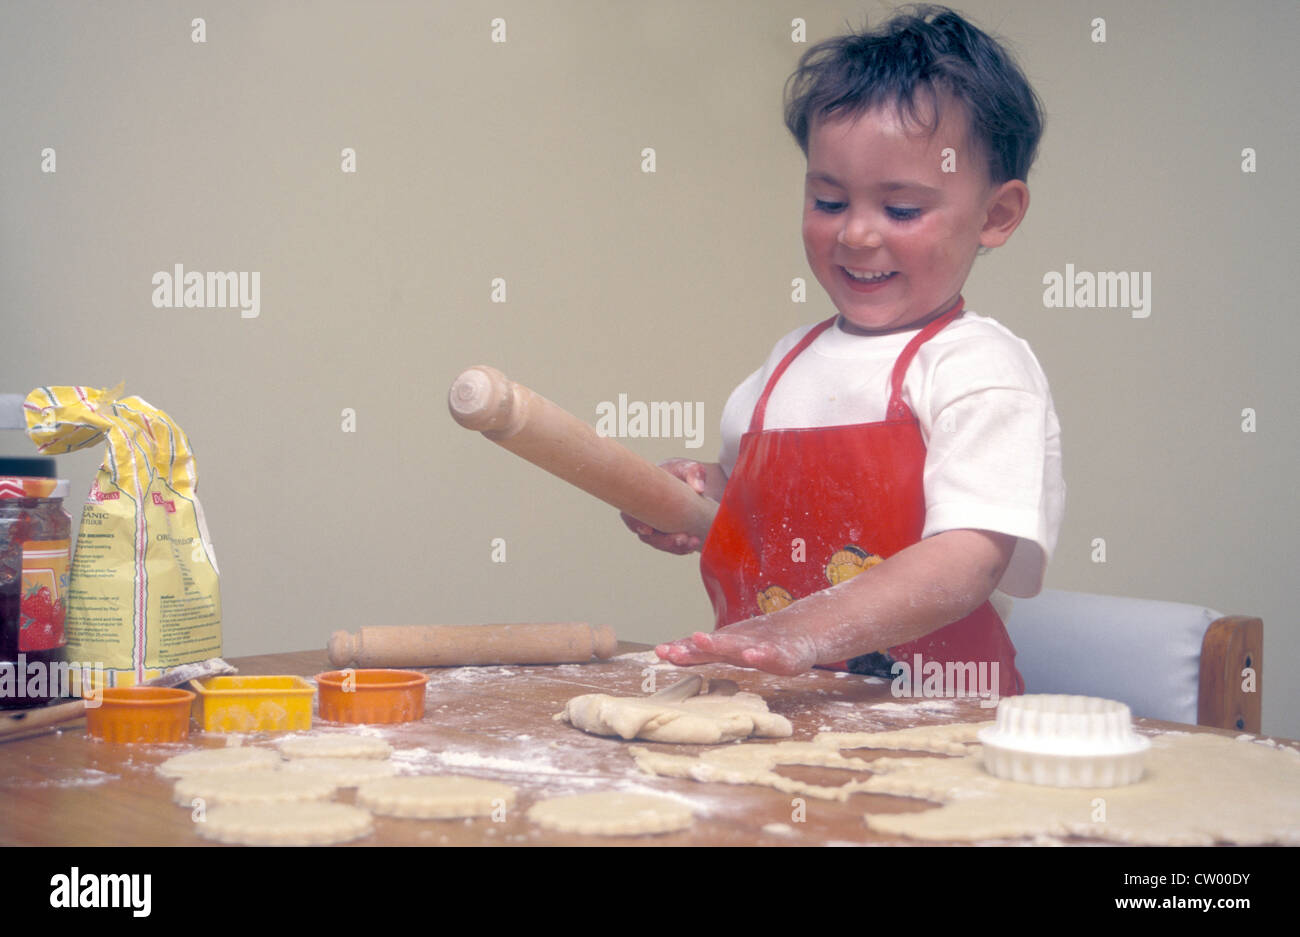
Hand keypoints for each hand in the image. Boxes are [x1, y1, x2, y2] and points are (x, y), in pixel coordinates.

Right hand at [620, 459, 709, 553]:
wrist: (691, 482)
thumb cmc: (682, 472)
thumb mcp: (688, 468)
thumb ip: (694, 473)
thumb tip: (699, 488)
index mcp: (640, 497)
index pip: (630, 514)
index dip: (635, 523)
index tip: (648, 530)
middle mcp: (644, 516)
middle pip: (647, 536)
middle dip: (664, 541)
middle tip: (683, 538)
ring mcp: (656, 527)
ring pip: (660, 543)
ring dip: (675, 546)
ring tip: (693, 542)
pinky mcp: (667, 534)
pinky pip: (671, 546)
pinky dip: (682, 548)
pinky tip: (693, 545)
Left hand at [655, 615, 819, 675]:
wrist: (800, 633)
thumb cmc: (758, 642)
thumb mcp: (727, 648)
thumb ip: (698, 653)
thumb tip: (663, 650)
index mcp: (726, 645)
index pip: (701, 650)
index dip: (683, 651)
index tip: (661, 651)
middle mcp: (741, 643)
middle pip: (717, 645)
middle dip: (698, 645)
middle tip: (679, 644)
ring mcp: (762, 647)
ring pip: (739, 646)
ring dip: (721, 644)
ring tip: (702, 640)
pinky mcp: (784, 656)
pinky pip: (771, 656)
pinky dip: (761, 654)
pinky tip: (751, 655)